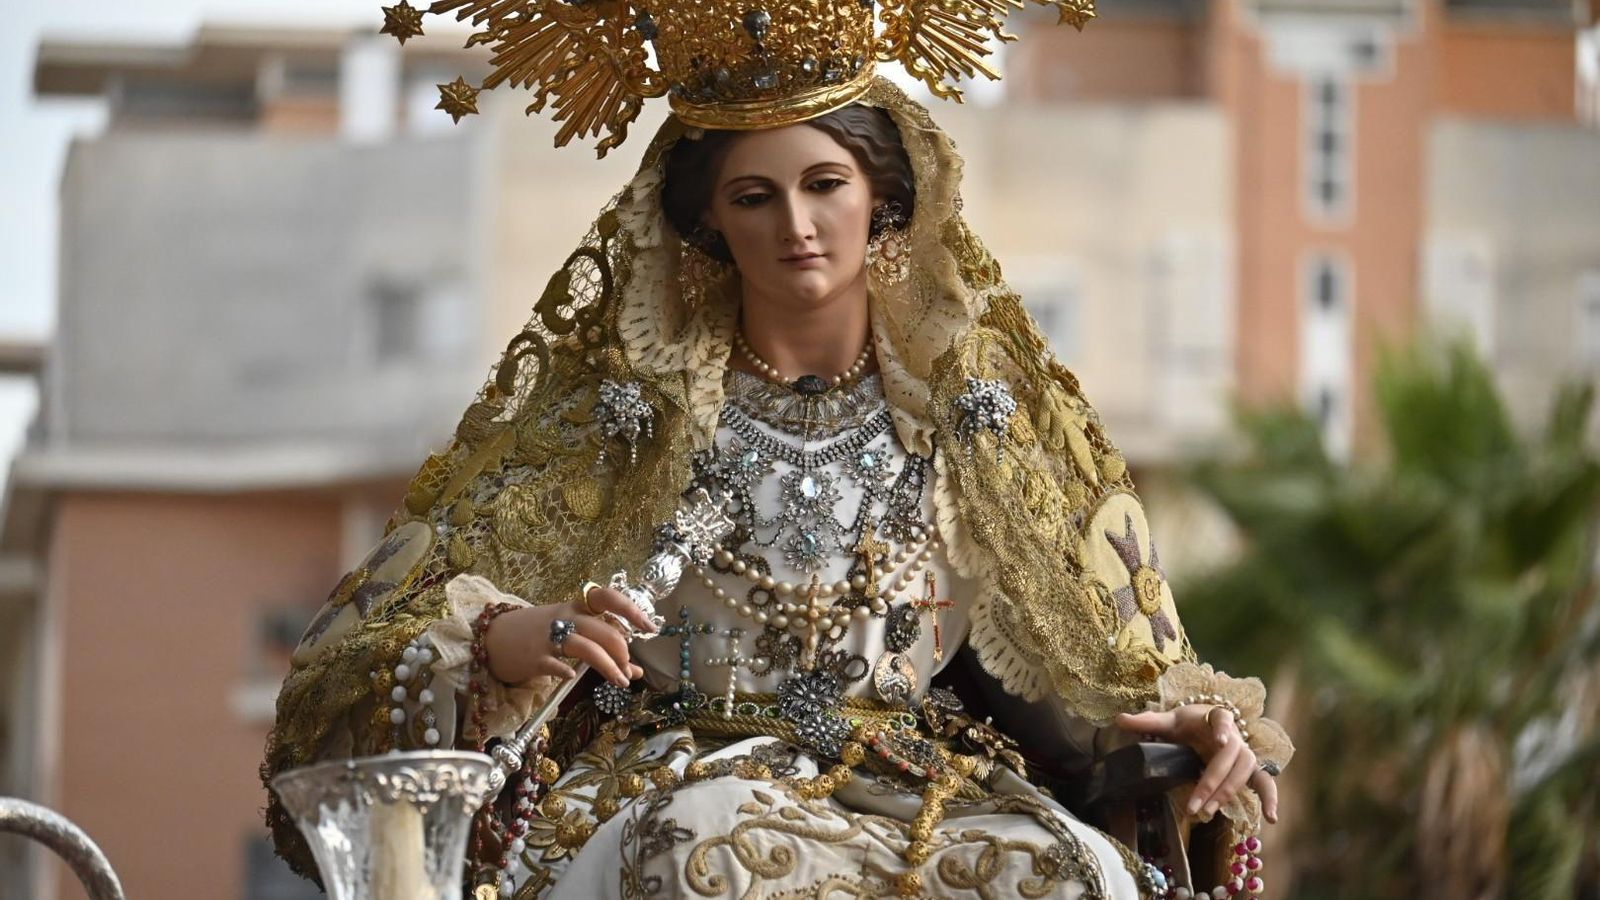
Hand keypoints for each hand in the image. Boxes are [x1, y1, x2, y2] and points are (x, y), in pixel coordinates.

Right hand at [484, 588, 656, 687]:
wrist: (492, 637)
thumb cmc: (537, 634)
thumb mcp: (570, 634)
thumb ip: (601, 648)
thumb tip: (635, 671)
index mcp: (576, 606)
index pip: (608, 597)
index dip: (632, 610)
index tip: (650, 628)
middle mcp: (566, 617)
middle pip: (604, 630)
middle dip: (623, 652)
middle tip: (628, 671)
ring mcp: (549, 636)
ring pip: (587, 648)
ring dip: (608, 666)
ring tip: (620, 681)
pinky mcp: (535, 657)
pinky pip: (556, 663)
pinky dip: (567, 670)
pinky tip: (573, 676)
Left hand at [1115, 704, 1280, 824]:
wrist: (1206, 724)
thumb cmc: (1187, 722)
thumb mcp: (1168, 719)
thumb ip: (1147, 721)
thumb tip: (1119, 719)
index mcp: (1215, 717)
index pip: (1222, 719)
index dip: (1222, 729)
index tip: (1218, 741)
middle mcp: (1235, 735)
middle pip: (1231, 755)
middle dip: (1213, 780)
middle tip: (1195, 804)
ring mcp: (1244, 753)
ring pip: (1244, 771)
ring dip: (1229, 791)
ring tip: (1210, 811)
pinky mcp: (1249, 769)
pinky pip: (1264, 782)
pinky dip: (1270, 798)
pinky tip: (1271, 818)